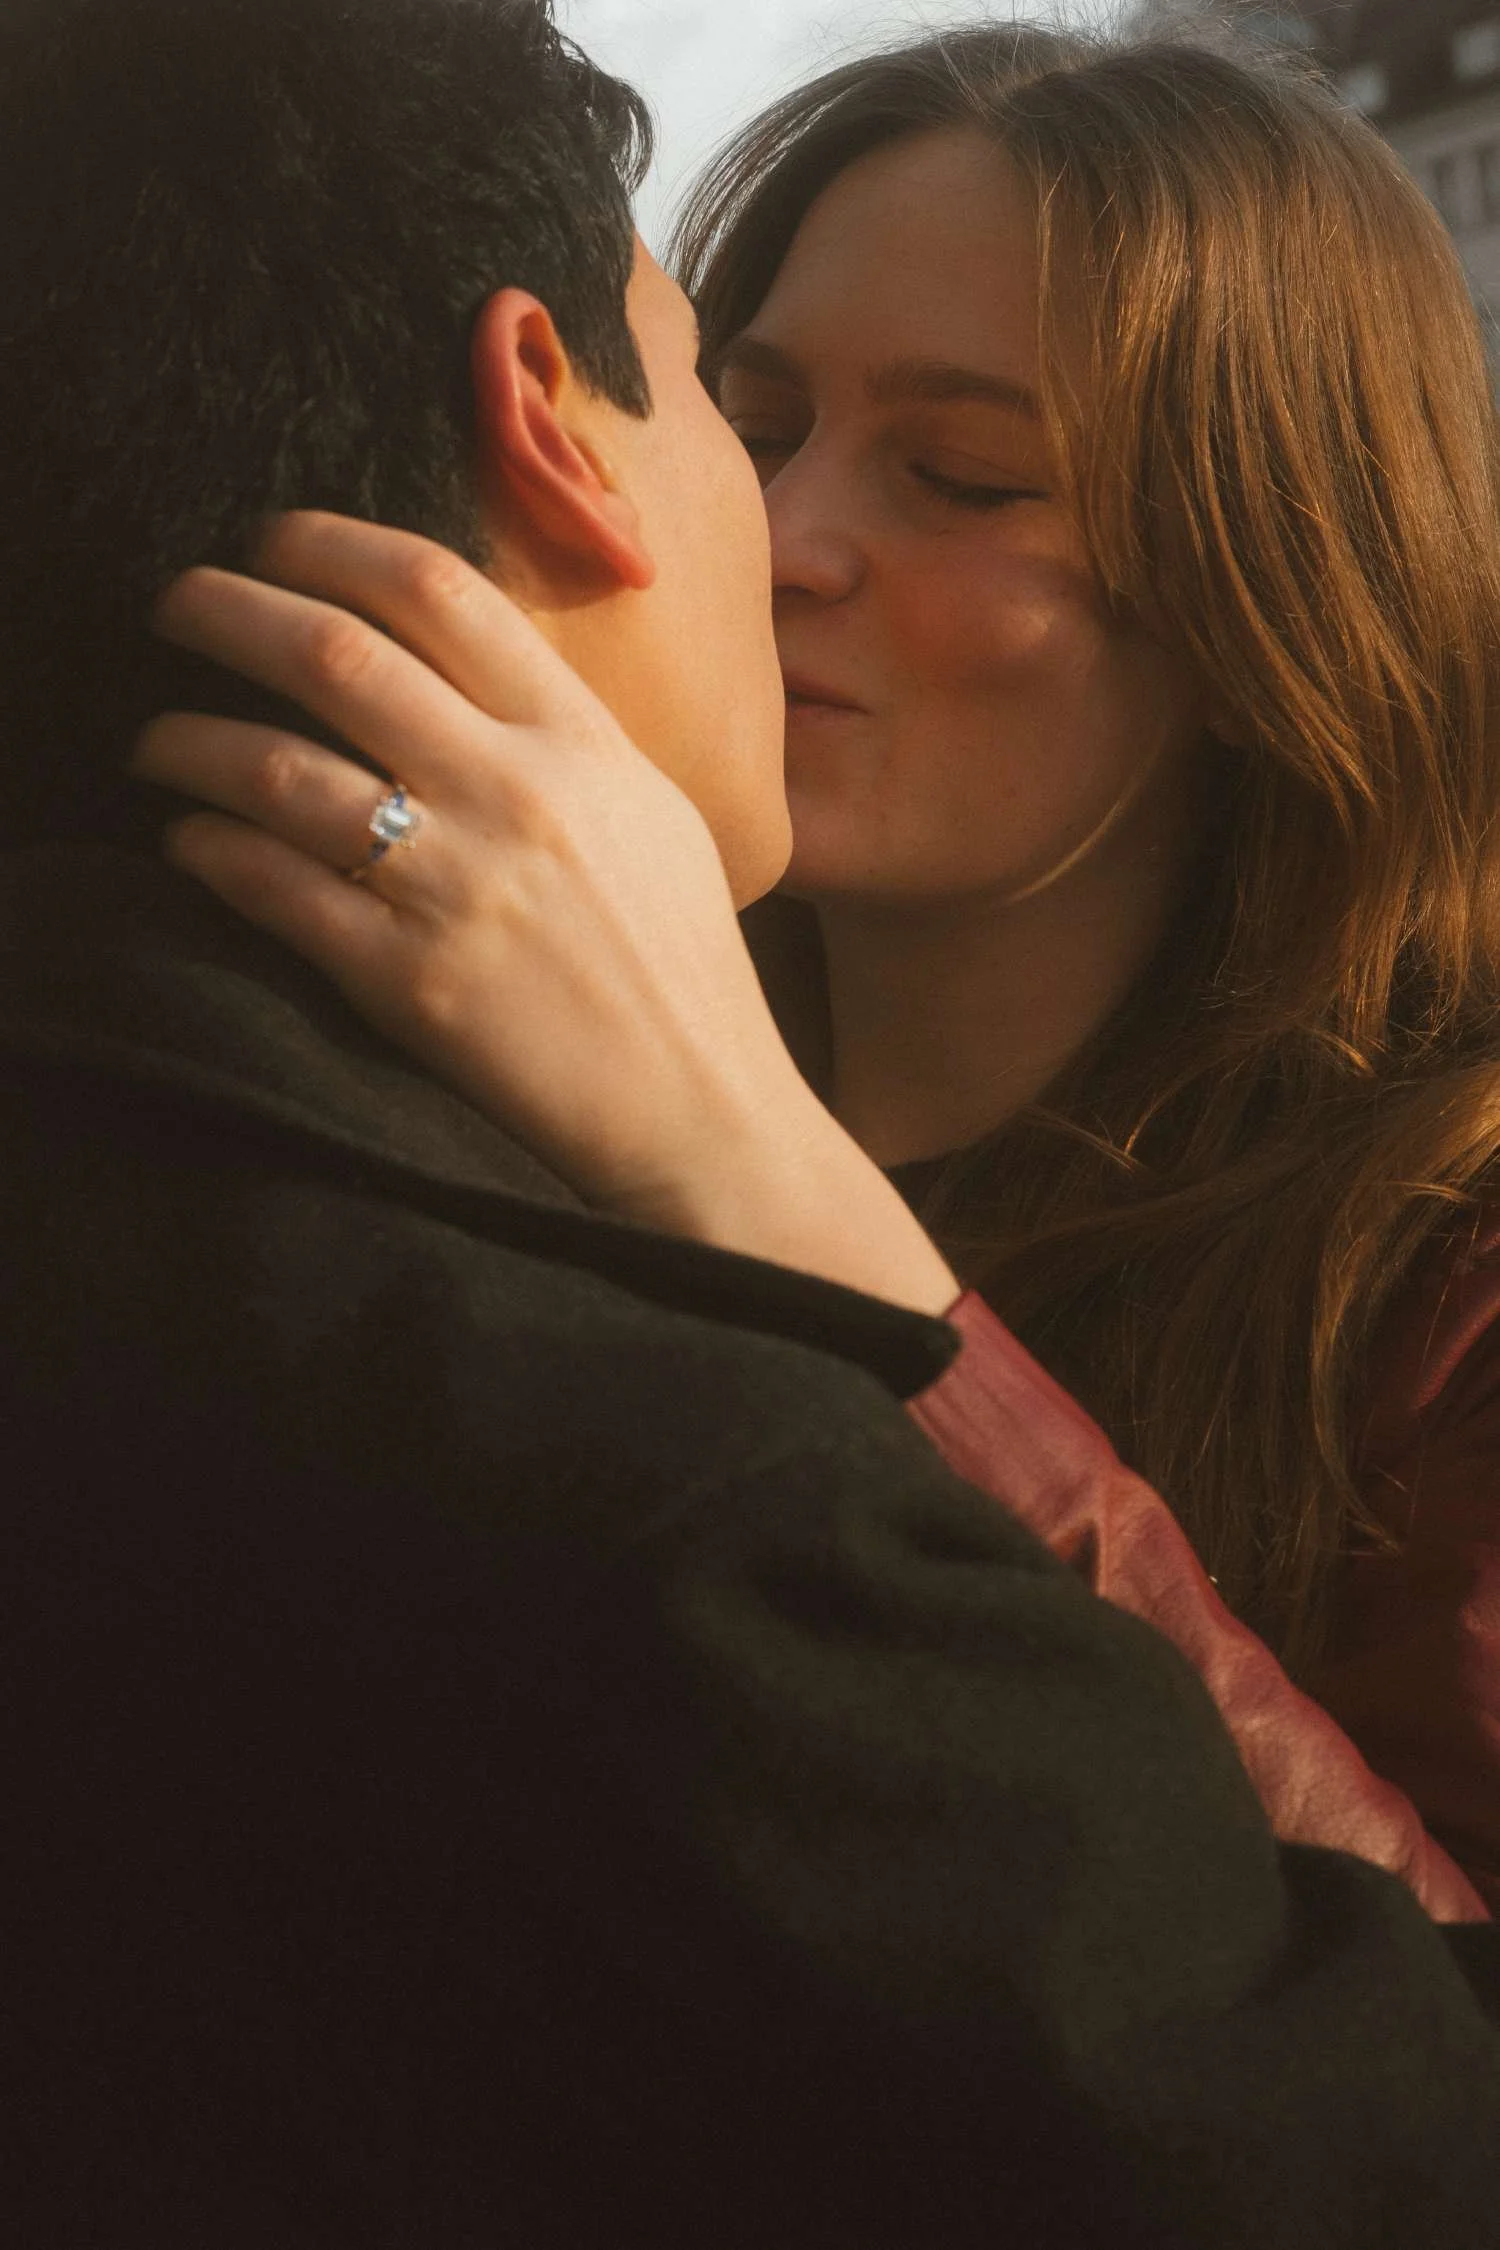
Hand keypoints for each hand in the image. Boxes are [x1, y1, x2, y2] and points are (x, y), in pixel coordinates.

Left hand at [132, 512, 960, 1315]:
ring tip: (153, 741)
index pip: (439, 589)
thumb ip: (568, 736)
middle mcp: (515, 793)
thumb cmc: (683, 966)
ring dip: (185, 739)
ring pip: (275, 768)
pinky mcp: (406, 980)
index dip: (331, 544)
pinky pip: (269, 887)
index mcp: (580, 740)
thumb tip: (468, 668)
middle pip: (332, 651)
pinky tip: (186, 840)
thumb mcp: (656, 818)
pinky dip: (205, 848)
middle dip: (224, 609)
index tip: (272, 544)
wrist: (703, 1111)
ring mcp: (457, 887)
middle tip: (174, 606)